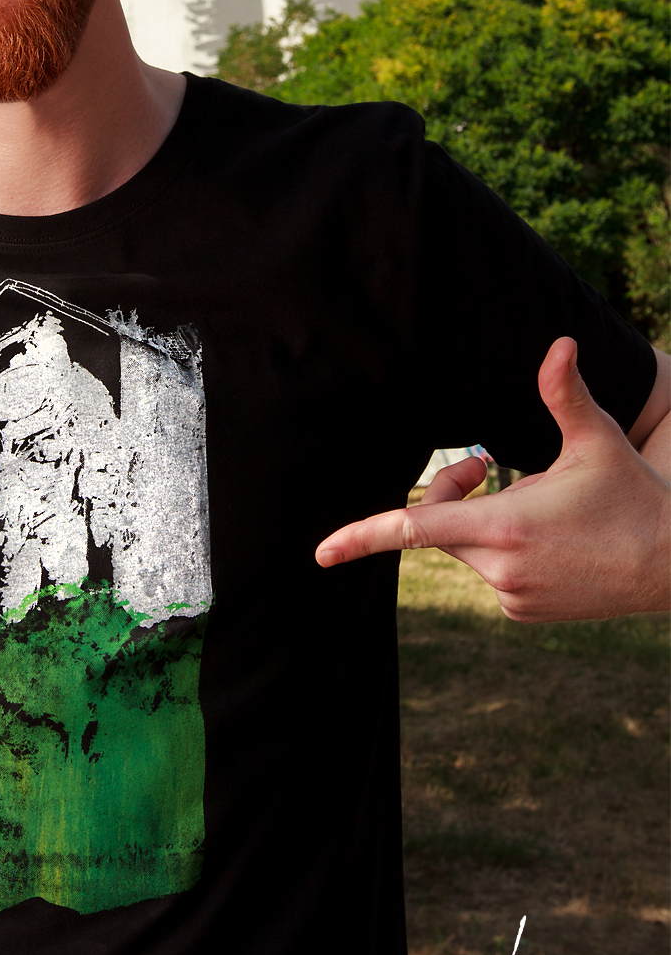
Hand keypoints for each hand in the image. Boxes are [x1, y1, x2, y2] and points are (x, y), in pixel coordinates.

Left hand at [315, 338, 670, 621]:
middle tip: (482, 463)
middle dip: (450, 491)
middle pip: (439, 526)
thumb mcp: (597, 440)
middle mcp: (501, 569)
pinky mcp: (521, 612)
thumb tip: (559, 342)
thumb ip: (564, 393)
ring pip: (466, 549)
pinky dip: (502, 551)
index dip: (362, 537)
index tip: (322, 553)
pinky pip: (489, 573)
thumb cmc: (632, 495)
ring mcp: (511, 597)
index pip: (416, 529)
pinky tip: (549, 542)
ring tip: (535, 504)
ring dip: (481, 521)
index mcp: (506, 526)